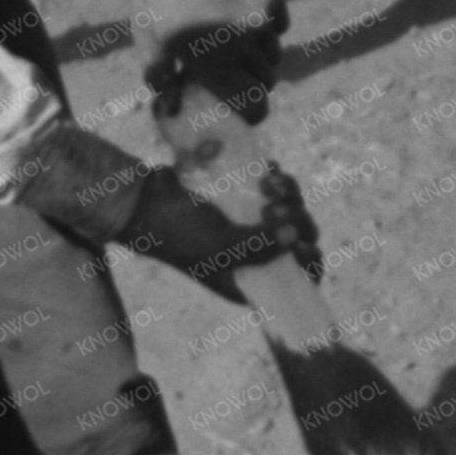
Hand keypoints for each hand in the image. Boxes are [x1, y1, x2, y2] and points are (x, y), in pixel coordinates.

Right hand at [133, 154, 324, 295]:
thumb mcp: (219, 247)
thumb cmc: (178, 233)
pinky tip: (271, 171)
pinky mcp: (248, 200)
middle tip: (274, 206)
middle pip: (300, 241)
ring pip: (293, 214)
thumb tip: (294, 238)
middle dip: (297, 220)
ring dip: (291, 196)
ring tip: (270, 184)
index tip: (303, 246)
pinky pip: (280, 193)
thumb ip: (258, 246)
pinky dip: (281, 182)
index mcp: (250, 281)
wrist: (145, 201)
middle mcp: (255, 257)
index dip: (310, 266)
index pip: (297, 283)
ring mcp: (253, 227)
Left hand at [146, 11, 283, 129]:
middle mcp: (244, 44)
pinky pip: (280, 25)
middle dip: (252, 81)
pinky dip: (268, 26)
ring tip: (233, 36)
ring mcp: (261, 18)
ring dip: (259, 54)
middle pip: (266, 80)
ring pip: (274, 53)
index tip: (247, 111)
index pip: (255, 106)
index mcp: (213, 60)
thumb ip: (161, 75)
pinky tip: (243, 11)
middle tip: (232, 70)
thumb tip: (172, 106)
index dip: (254, 113)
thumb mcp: (147, 34)